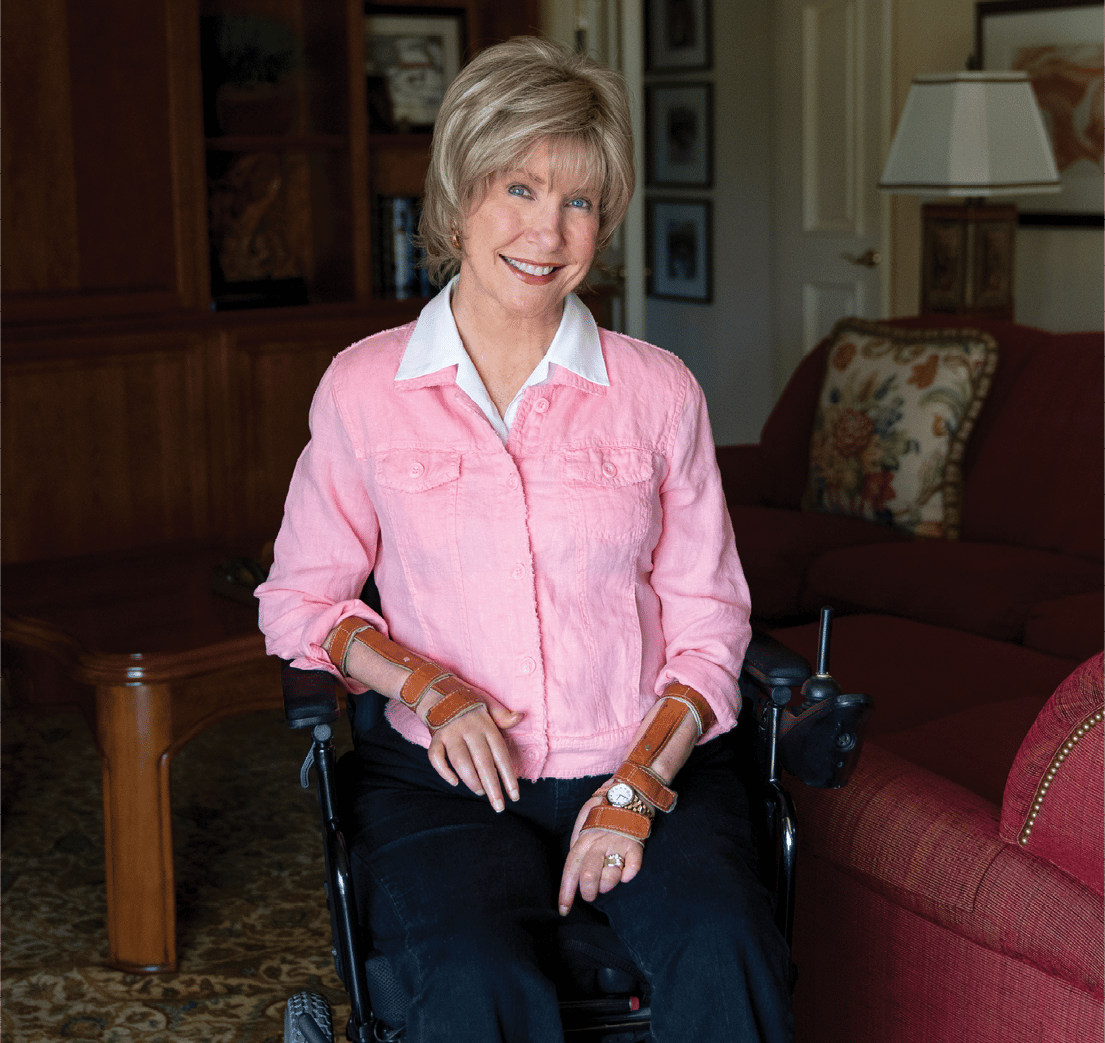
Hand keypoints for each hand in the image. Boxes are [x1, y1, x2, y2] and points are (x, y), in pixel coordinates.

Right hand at [426, 689, 524, 812]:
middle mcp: (469, 730)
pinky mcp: (435, 737)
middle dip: (493, 787)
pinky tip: (454, 782)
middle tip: (499, 807)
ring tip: (481, 792)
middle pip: (483, 762)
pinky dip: (444, 771)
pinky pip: (436, 757)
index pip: (500, 754)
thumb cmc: (467, 701)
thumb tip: (520, 717)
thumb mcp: (488, 703)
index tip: (515, 795)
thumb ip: (502, 715)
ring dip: (471, 780)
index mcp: (485, 724)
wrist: (436, 690)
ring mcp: (451, 734)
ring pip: (461, 762)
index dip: (508, 776)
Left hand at [558, 791, 643, 915]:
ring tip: (610, 874)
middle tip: (591, 893)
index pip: (570, 869)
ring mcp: (618, 844)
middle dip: (588, 892)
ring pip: (610, 878)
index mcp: (583, 838)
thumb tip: (574, 866)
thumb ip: (577, 842)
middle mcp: (599, 842)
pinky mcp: (636, 845)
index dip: (566, 892)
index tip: (563, 910)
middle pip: (588, 878)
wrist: (629, 790)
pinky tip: (625, 868)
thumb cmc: (604, 808)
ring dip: (609, 883)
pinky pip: (632, 870)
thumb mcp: (584, 820)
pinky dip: (628, 874)